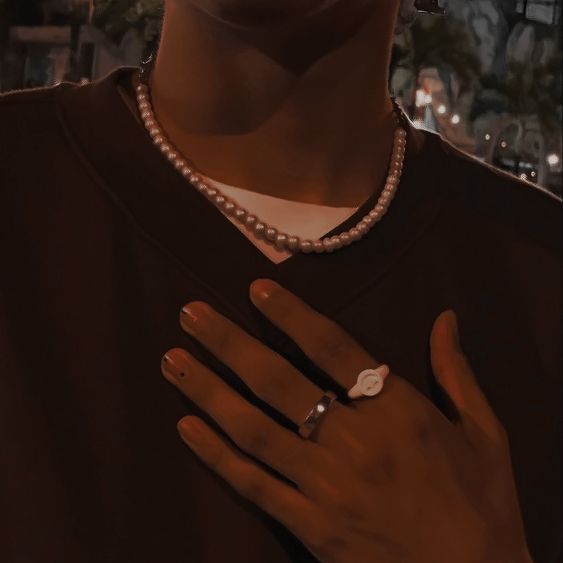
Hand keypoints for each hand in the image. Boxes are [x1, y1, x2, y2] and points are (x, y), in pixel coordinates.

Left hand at [161, 279, 531, 562]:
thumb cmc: (482, 505)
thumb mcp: (485, 434)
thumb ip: (456, 372)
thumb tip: (445, 316)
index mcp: (399, 412)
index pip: (333, 349)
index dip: (292, 315)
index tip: (256, 288)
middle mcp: (355, 443)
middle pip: (278, 382)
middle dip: (229, 343)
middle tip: (190, 313)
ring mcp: (326, 487)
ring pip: (253, 430)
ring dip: (208, 391)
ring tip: (173, 360)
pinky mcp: (310, 526)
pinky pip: (254, 485)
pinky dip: (216, 456)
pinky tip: (185, 428)